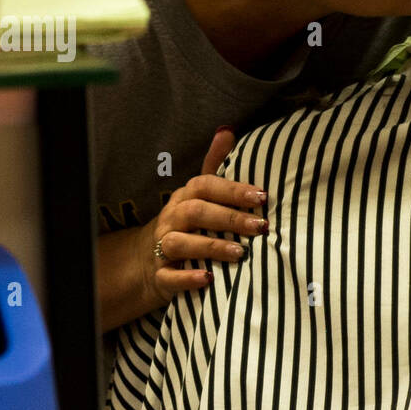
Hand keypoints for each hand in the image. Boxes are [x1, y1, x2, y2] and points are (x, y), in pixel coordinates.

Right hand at [138, 126, 269, 310]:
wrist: (149, 260)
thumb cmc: (187, 223)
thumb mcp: (199, 195)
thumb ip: (214, 165)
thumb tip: (227, 130)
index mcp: (185, 197)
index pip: (205, 186)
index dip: (233, 190)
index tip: (262, 197)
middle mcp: (172, 219)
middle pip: (196, 212)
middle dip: (229, 218)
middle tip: (261, 226)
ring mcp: (162, 247)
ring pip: (180, 243)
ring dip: (211, 247)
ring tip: (240, 253)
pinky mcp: (160, 275)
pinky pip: (169, 276)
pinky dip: (187, 278)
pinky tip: (209, 279)